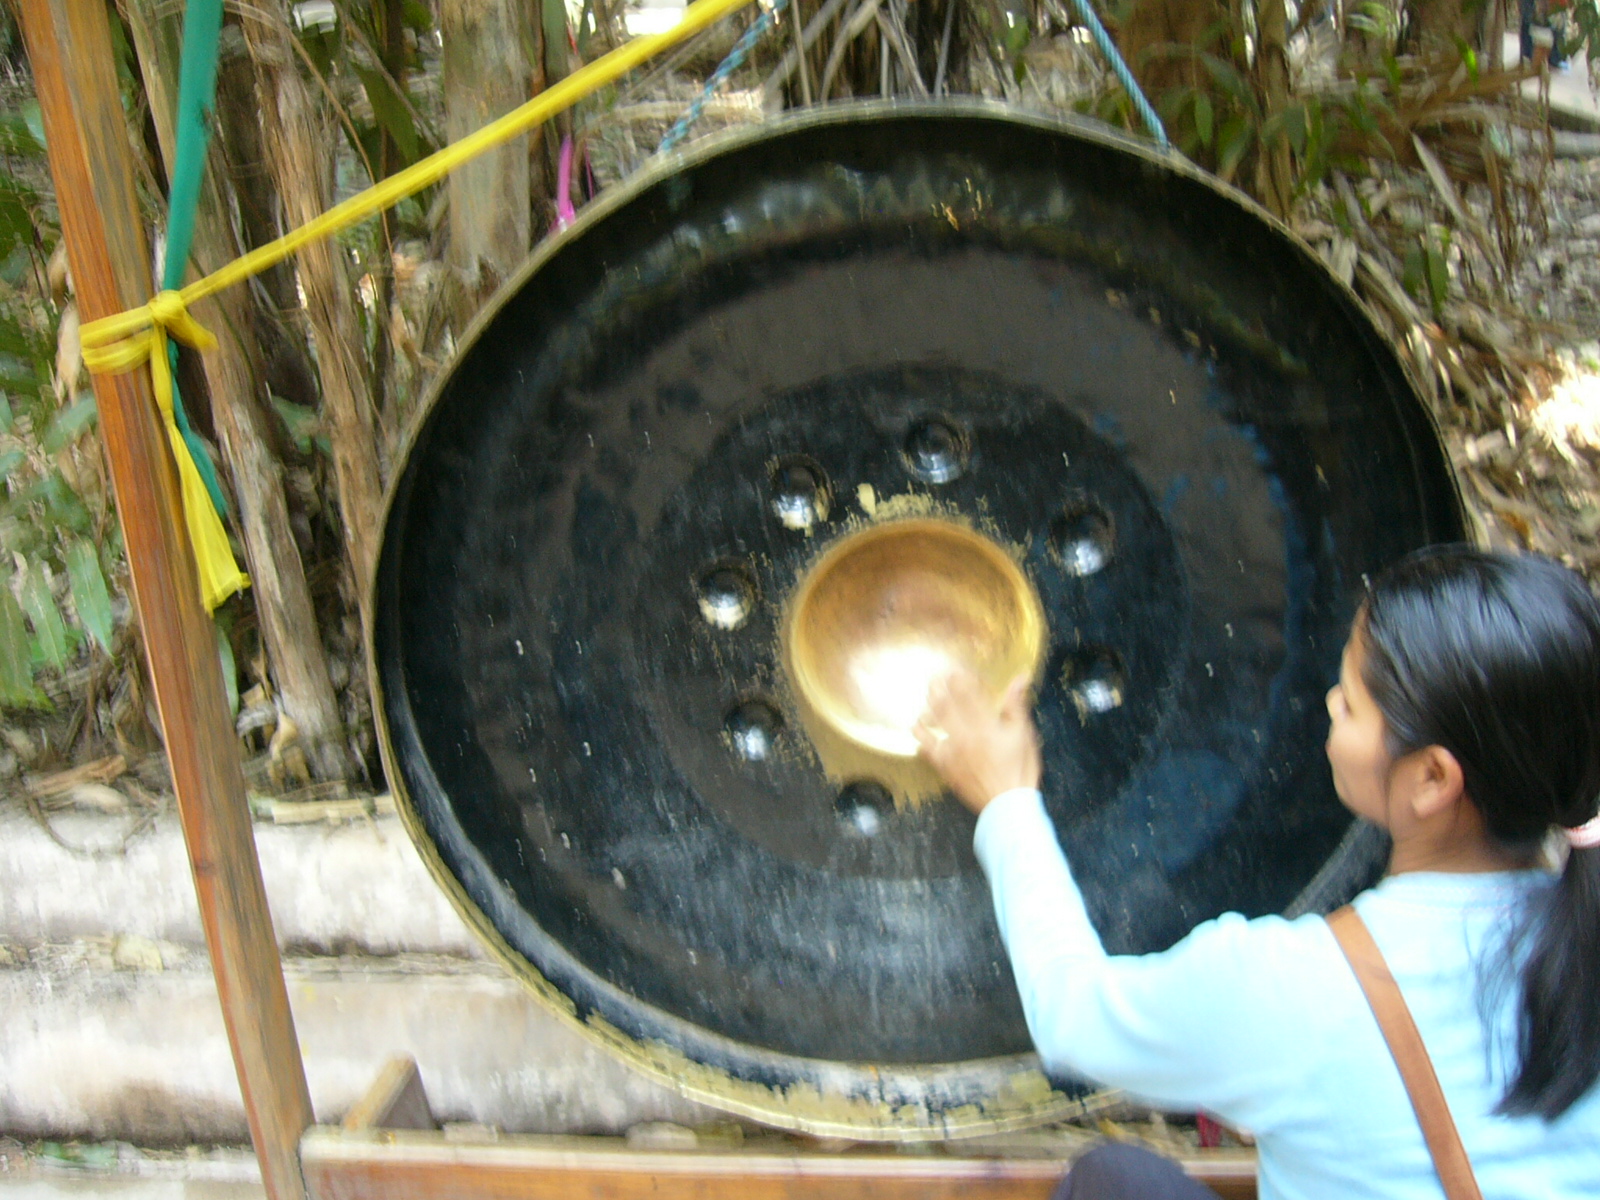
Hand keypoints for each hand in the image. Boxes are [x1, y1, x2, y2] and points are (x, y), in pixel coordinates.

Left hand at [915, 670, 1041, 814]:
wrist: (1007, 805)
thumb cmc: (1019, 769)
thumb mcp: (1023, 734)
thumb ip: (1015, 704)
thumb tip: (1020, 678)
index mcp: (985, 724)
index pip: (967, 693)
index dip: (960, 679)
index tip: (958, 671)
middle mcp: (964, 734)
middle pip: (945, 705)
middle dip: (939, 688)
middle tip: (936, 678)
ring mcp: (952, 751)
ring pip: (934, 724)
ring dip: (929, 707)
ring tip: (928, 697)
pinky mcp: (946, 767)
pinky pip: (927, 749)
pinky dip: (921, 737)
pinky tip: (916, 728)